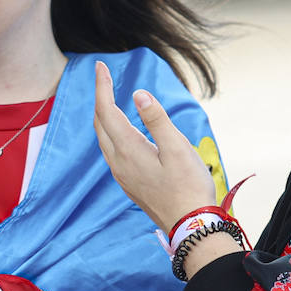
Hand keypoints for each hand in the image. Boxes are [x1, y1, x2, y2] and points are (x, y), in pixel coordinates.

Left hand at [92, 61, 218, 231]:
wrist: (190, 225)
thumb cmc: (189, 186)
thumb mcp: (178, 148)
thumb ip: (157, 120)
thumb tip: (138, 94)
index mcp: (129, 150)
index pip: (107, 111)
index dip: (102, 86)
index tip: (100, 66)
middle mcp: (119, 162)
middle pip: (100, 123)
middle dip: (100, 97)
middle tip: (103, 75)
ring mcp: (122, 175)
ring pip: (103, 138)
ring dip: (103, 115)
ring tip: (109, 97)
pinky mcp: (129, 183)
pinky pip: (111, 150)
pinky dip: (110, 131)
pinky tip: (121, 129)